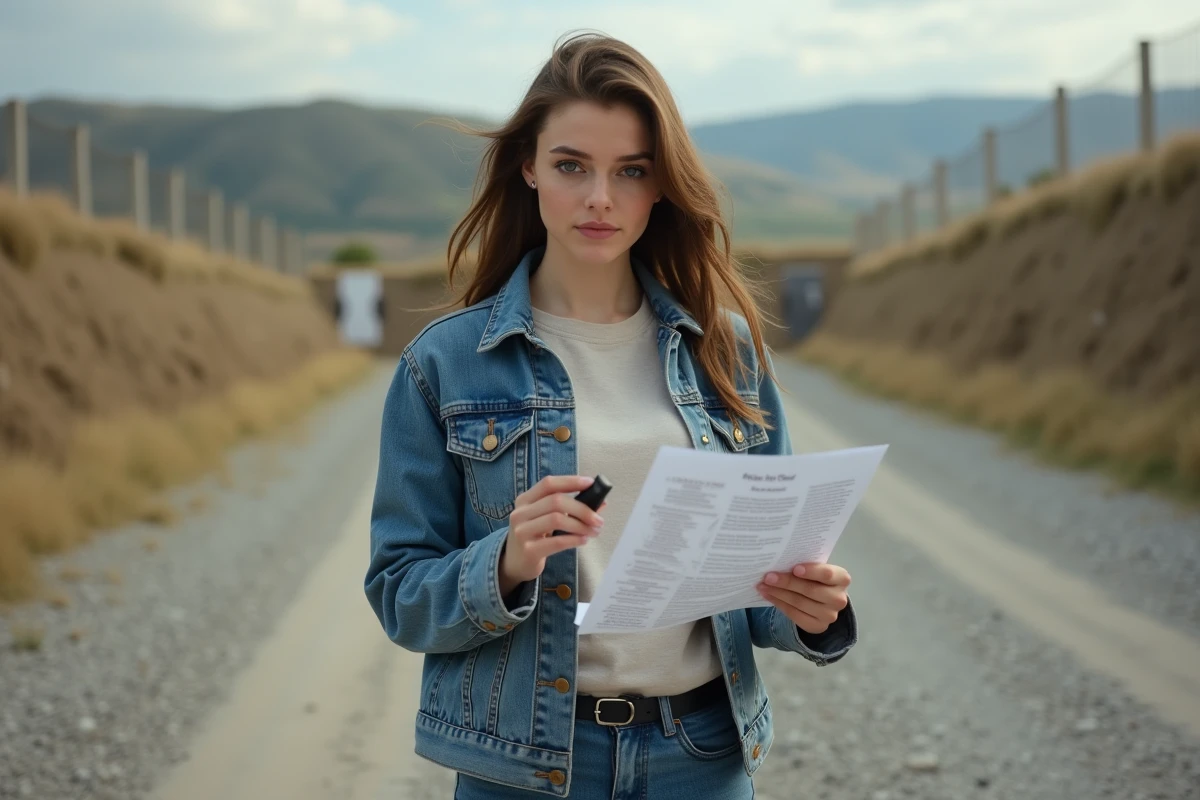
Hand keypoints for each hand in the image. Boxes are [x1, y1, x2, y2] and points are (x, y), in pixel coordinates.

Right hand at [498, 476, 606, 597]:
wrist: (514, 563)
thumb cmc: (535, 536)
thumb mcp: (546, 518)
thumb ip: (569, 508)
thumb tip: (601, 502)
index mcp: (525, 500)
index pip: (548, 484)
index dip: (570, 481)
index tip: (591, 483)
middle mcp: (520, 513)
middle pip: (556, 501)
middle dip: (582, 509)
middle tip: (598, 520)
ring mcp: (522, 531)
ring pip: (557, 519)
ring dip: (581, 525)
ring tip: (593, 531)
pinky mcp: (529, 550)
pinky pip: (557, 541)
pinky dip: (575, 539)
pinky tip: (583, 540)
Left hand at [756, 563, 850, 635]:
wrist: (822, 601)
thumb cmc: (817, 579)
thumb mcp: (816, 570)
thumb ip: (805, 566)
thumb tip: (779, 563)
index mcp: (842, 579)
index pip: (827, 574)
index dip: (811, 571)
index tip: (794, 568)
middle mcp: (839, 599)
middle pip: (810, 590)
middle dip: (787, 582)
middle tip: (768, 577)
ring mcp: (830, 615)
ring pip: (800, 603)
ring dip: (778, 593)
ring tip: (763, 586)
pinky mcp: (818, 627)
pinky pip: (795, 615)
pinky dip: (779, 604)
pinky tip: (768, 596)